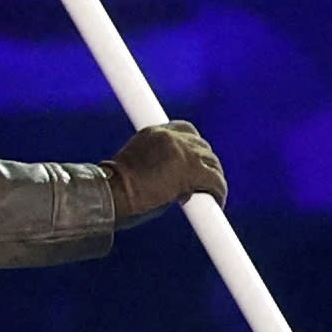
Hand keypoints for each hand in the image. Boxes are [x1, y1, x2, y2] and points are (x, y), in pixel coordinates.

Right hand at [103, 120, 226, 226]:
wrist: (112, 194)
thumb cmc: (117, 190)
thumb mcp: (139, 167)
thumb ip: (162, 167)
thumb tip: (184, 188)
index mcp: (155, 132)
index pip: (185, 129)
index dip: (193, 146)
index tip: (194, 160)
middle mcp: (170, 137)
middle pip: (202, 145)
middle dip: (206, 163)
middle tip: (204, 183)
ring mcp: (182, 152)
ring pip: (212, 162)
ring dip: (214, 178)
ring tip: (211, 195)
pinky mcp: (192, 171)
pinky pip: (215, 181)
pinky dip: (219, 192)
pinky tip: (217, 202)